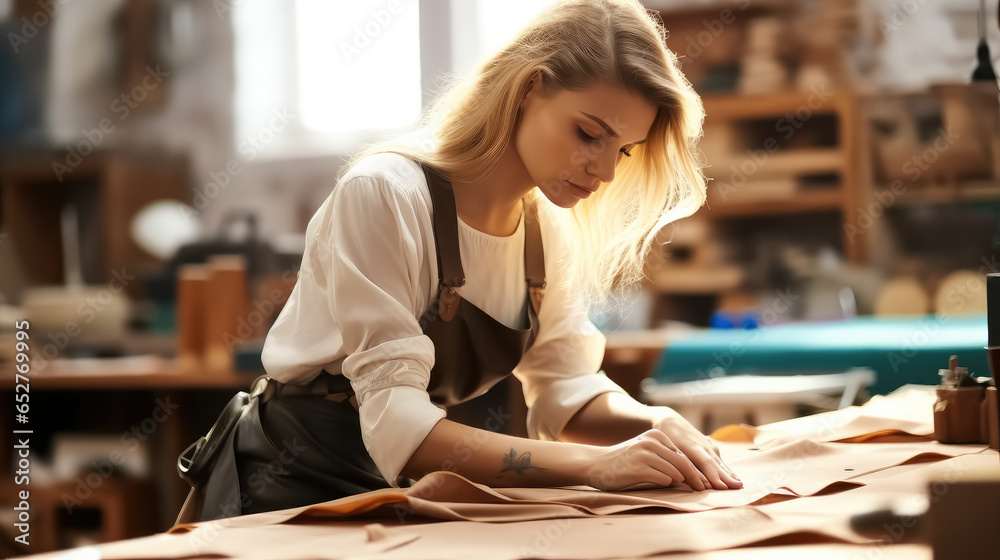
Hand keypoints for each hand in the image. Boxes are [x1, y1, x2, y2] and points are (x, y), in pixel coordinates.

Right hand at [580, 429, 713, 490]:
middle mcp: (651, 442)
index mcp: (656, 435)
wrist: (595, 464)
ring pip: (675, 472)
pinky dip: (665, 485)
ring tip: (682, 489)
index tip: (703, 481)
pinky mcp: (639, 468)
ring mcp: (645, 454)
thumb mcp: (644, 450)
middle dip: (695, 478)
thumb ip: (665, 456)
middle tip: (703, 489)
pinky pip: (663, 479)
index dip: (693, 468)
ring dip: (679, 483)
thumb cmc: (622, 461)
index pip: (682, 453)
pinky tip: (658, 486)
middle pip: (682, 462)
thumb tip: (691, 472)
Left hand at [650, 407, 741, 489]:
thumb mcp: (669, 451)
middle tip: (737, 486)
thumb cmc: (666, 439)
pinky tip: (734, 479)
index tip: (721, 486)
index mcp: (690, 446)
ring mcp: (708, 445)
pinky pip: (719, 460)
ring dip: (729, 473)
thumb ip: (680, 465)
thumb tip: (693, 483)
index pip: (704, 462)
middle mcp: (702, 445)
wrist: (671, 422)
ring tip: (739, 485)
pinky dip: (726, 470)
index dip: (713, 475)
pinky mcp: (710, 447)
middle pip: (715, 463)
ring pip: (719, 462)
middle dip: (726, 476)